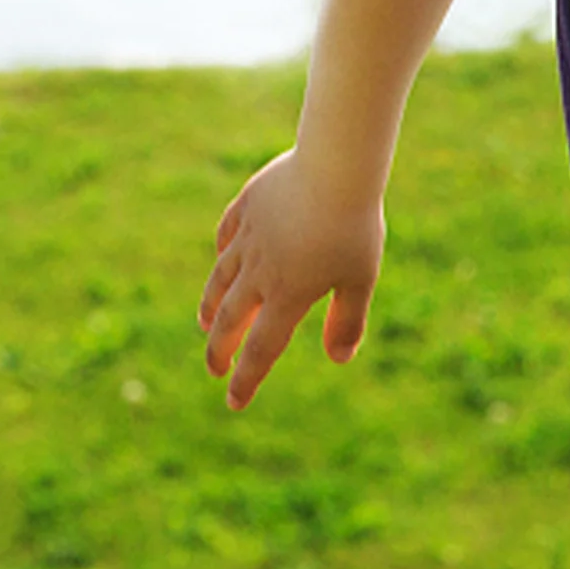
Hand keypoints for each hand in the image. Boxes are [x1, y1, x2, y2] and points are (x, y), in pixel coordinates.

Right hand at [198, 148, 384, 410]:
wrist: (334, 166)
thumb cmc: (353, 224)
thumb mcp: (360, 277)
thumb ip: (348, 320)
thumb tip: (339, 359)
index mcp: (287, 295)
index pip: (260, 350)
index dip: (246, 380)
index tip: (234, 402)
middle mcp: (259, 271)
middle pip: (230, 320)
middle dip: (220, 350)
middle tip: (215, 368)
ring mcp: (249, 237)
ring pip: (220, 279)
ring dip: (212, 306)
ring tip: (208, 323)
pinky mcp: (248, 205)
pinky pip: (227, 234)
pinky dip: (224, 252)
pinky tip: (225, 257)